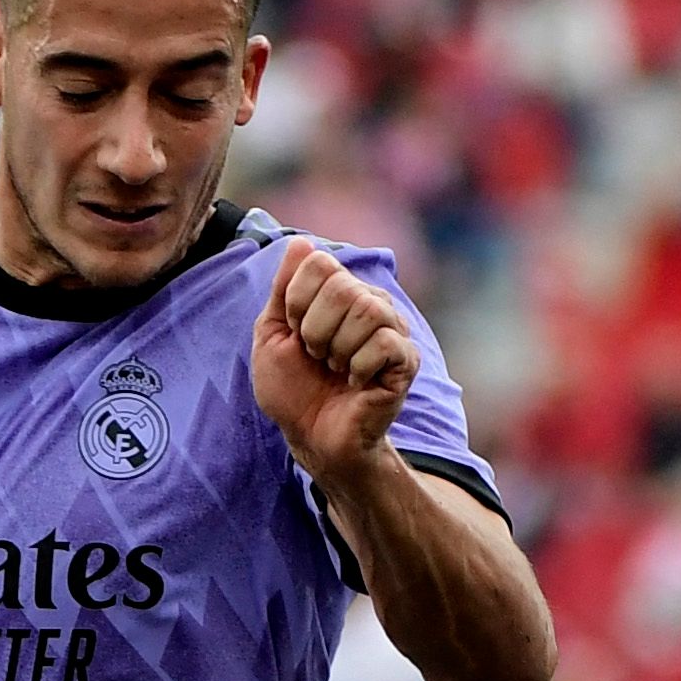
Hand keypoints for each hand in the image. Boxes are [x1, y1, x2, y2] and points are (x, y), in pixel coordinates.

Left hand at [251, 236, 417, 485]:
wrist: (313, 437)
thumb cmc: (294, 389)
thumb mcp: (273, 333)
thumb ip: (284, 288)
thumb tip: (302, 242)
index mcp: (340, 292)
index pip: (319, 263)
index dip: (296, 300)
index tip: (296, 333)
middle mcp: (371, 304)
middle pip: (343, 285)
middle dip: (314, 328)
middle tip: (316, 356)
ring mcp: (394, 331)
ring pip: (369, 309)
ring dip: (338, 347)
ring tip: (336, 368)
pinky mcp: (407, 361)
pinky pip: (385, 342)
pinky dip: (359, 365)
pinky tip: (356, 382)